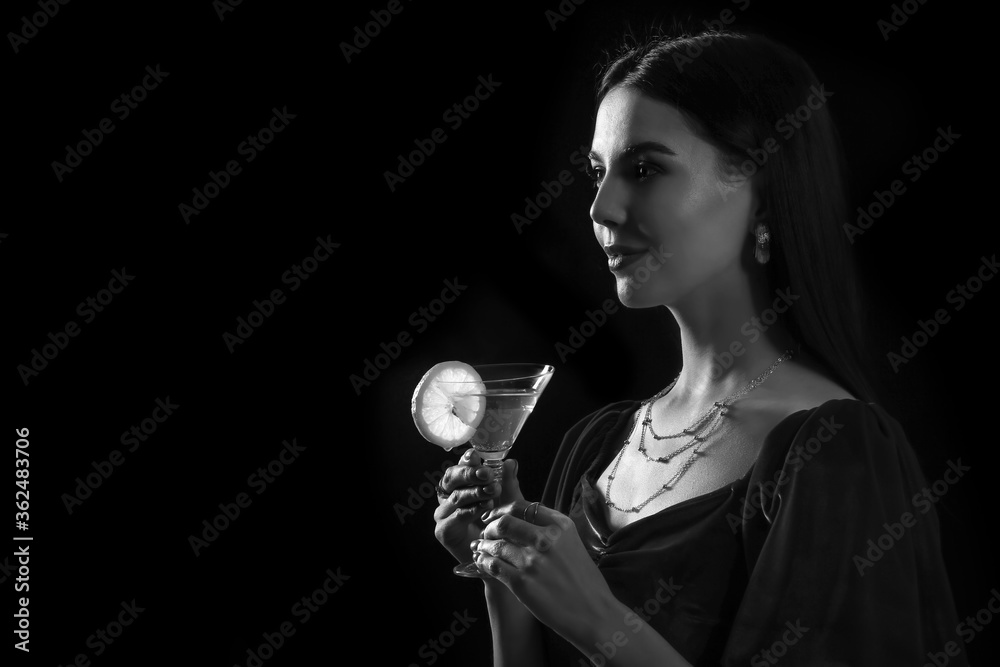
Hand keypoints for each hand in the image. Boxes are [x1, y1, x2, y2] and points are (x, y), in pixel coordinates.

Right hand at [432, 450, 520, 563]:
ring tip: (492, 490)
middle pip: (451, 478)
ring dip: (474, 492)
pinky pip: (455, 517)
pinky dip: (470, 510)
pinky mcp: (443, 531)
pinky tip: (484, 508)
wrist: (496, 558)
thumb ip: (508, 482)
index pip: (459, 467)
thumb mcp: (507, 501)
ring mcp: (443, 514)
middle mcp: (448, 497)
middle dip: (469, 473)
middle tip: (487, 474)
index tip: (475, 456)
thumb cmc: (499, 527)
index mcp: (460, 486)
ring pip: (455, 497)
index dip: (466, 461)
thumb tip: (511, 462)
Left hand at [472, 501, 615, 640]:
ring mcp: (533, 561)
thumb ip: (550, 530)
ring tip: (480, 549)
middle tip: (485, 534)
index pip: (521, 506)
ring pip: (496, 545)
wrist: (594, 613)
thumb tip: (521, 522)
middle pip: (504, 522)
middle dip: (490, 528)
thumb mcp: (573, 543)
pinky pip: (493, 566)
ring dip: (484, 546)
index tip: (492, 517)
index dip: (500, 510)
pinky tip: (482, 563)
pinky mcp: (522, 583)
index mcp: (560, 525)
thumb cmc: (585, 581)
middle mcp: (546, 539)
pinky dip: (483, 562)